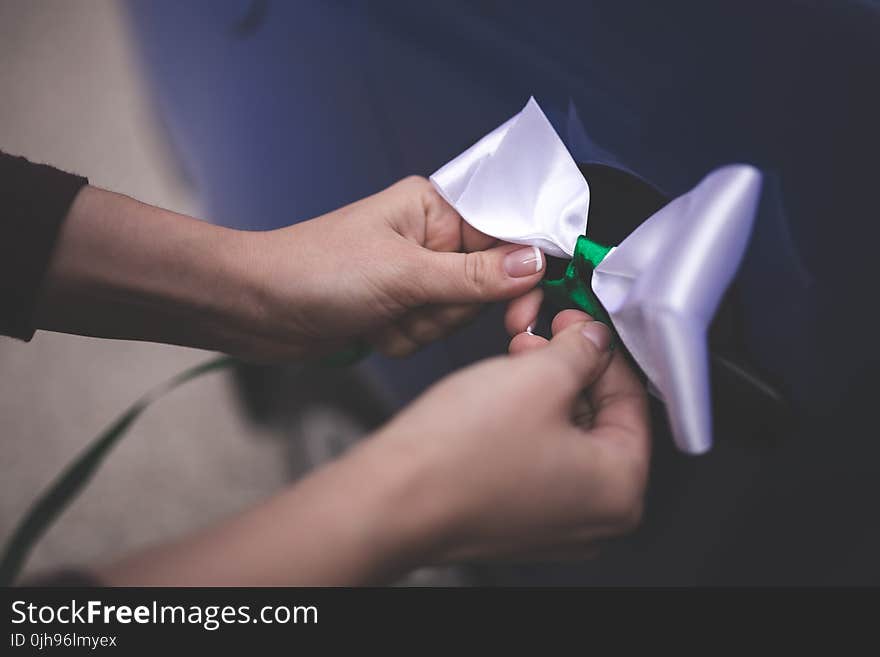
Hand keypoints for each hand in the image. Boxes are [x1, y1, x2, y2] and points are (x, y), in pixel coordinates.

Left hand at [241, 176, 544, 359]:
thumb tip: (536, 264)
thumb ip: (475, 275)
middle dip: (450, 308)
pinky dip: (405, 340)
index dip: (520, 274)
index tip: (523, 309)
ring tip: (383, 314)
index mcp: (435, 208)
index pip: (506, 235)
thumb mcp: (404, 273)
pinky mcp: (400, 307)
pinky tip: (373, 329)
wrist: (256, 307)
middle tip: (415, 304)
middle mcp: (430, 238)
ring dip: (423, 327)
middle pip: (489, 284)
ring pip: (460, 315)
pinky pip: (431, 334)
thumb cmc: (316, 270)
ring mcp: (415, 275)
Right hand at [353, 309, 650, 563]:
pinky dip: (526, 421)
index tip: (583, 325)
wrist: (391, 499)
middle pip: (600, 420)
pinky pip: (537, 459)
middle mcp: (594, 518)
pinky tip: (501, 392)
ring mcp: (553, 523)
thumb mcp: (538, 377)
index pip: (634, 401)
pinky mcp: (516, 519)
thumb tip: (593, 340)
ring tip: (516, 357)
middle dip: (572, 368)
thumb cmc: (459, 456)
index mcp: (619, 490)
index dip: (605, 350)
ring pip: (566, 437)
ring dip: (546, 389)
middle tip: (548, 336)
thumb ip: (582, 351)